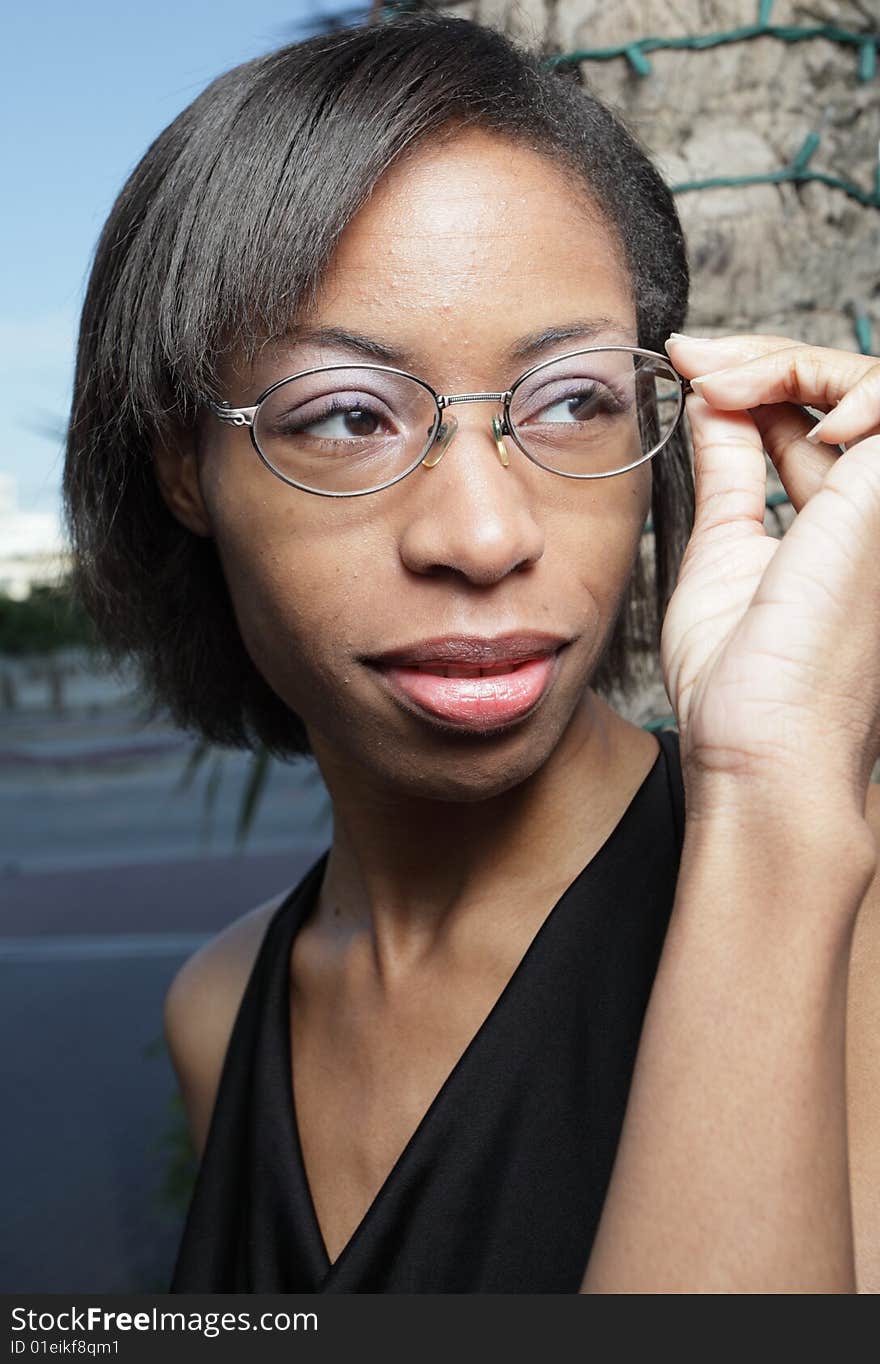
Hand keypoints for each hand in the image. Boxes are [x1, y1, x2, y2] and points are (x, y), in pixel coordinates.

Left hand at [660, 332, 879, 813]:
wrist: (758, 745)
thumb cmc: (739, 682)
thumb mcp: (724, 550)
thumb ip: (731, 473)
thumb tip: (709, 406)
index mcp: (841, 524)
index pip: (812, 419)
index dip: (755, 381)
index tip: (686, 368)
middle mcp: (873, 510)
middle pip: (837, 392)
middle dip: (762, 359)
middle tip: (692, 358)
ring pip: (863, 382)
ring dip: (781, 361)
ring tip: (709, 377)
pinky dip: (829, 379)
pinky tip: (756, 402)